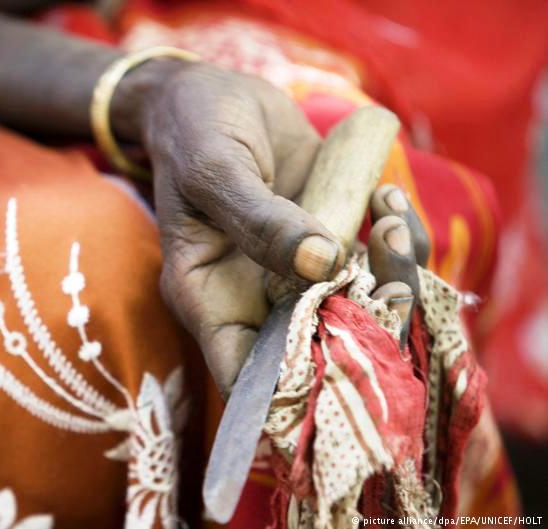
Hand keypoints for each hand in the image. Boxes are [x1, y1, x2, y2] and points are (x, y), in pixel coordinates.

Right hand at [133, 62, 427, 394]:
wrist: (212, 94)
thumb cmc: (193, 132)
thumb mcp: (215, 171)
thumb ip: (261, 220)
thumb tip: (321, 264)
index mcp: (208, 298)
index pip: (245, 373)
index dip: (292, 391)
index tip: (343, 373)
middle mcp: (255, 298)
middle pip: (315, 347)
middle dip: (365, 327)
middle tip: (391, 279)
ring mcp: (298, 273)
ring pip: (359, 306)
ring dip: (391, 274)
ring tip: (386, 218)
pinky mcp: (332, 241)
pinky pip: (376, 260)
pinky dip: (395, 238)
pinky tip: (386, 199)